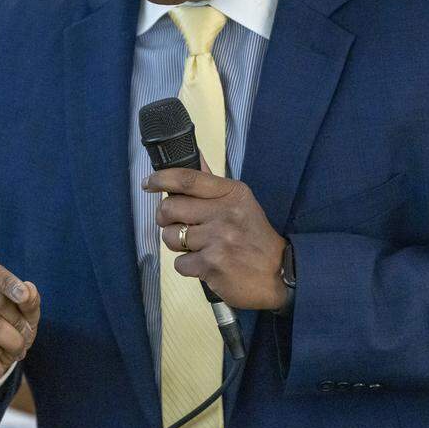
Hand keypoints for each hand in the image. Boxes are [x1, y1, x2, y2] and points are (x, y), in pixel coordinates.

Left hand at [148, 165, 288, 310]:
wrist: (280, 274)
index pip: (187, 179)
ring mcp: (217, 239)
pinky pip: (180, 263)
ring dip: (178, 244)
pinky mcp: (212, 265)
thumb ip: (212, 184)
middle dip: (166, 218)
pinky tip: (205, 265)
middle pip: (170, 208)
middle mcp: (224, 213)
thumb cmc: (255, 237)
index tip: (148, 182)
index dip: (161, 178)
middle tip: (176, 224)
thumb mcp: (241, 203)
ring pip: (171, 237)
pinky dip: (189, 266)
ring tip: (196, 247)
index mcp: (231, 193)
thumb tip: (193, 153)